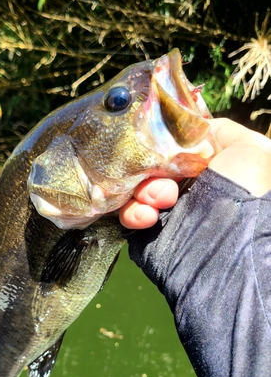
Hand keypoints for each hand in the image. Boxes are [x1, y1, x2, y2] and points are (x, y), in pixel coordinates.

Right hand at [119, 118, 270, 228]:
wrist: (228, 246)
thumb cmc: (243, 193)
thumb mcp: (248, 148)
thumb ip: (219, 132)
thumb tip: (191, 129)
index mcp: (204, 167)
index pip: (171, 146)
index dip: (162, 142)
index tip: (159, 142)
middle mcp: (183, 187)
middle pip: (149, 164)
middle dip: (150, 166)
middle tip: (166, 178)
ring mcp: (164, 210)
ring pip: (135, 187)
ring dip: (144, 190)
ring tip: (162, 200)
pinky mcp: (147, 230)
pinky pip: (127, 213)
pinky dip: (133, 212)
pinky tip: (148, 217)